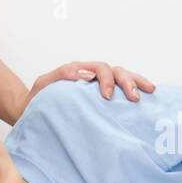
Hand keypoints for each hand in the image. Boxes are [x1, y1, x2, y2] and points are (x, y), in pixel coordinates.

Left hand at [20, 61, 155, 117]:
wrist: (31, 113)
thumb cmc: (37, 100)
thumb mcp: (44, 85)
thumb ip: (62, 75)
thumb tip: (86, 74)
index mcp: (80, 71)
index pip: (100, 69)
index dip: (106, 80)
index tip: (107, 96)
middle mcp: (92, 76)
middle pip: (117, 71)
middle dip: (128, 82)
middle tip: (135, 97)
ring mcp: (99, 87)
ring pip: (123, 78)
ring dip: (136, 83)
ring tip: (149, 92)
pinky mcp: (102, 101)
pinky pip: (121, 93)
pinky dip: (134, 92)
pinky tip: (147, 99)